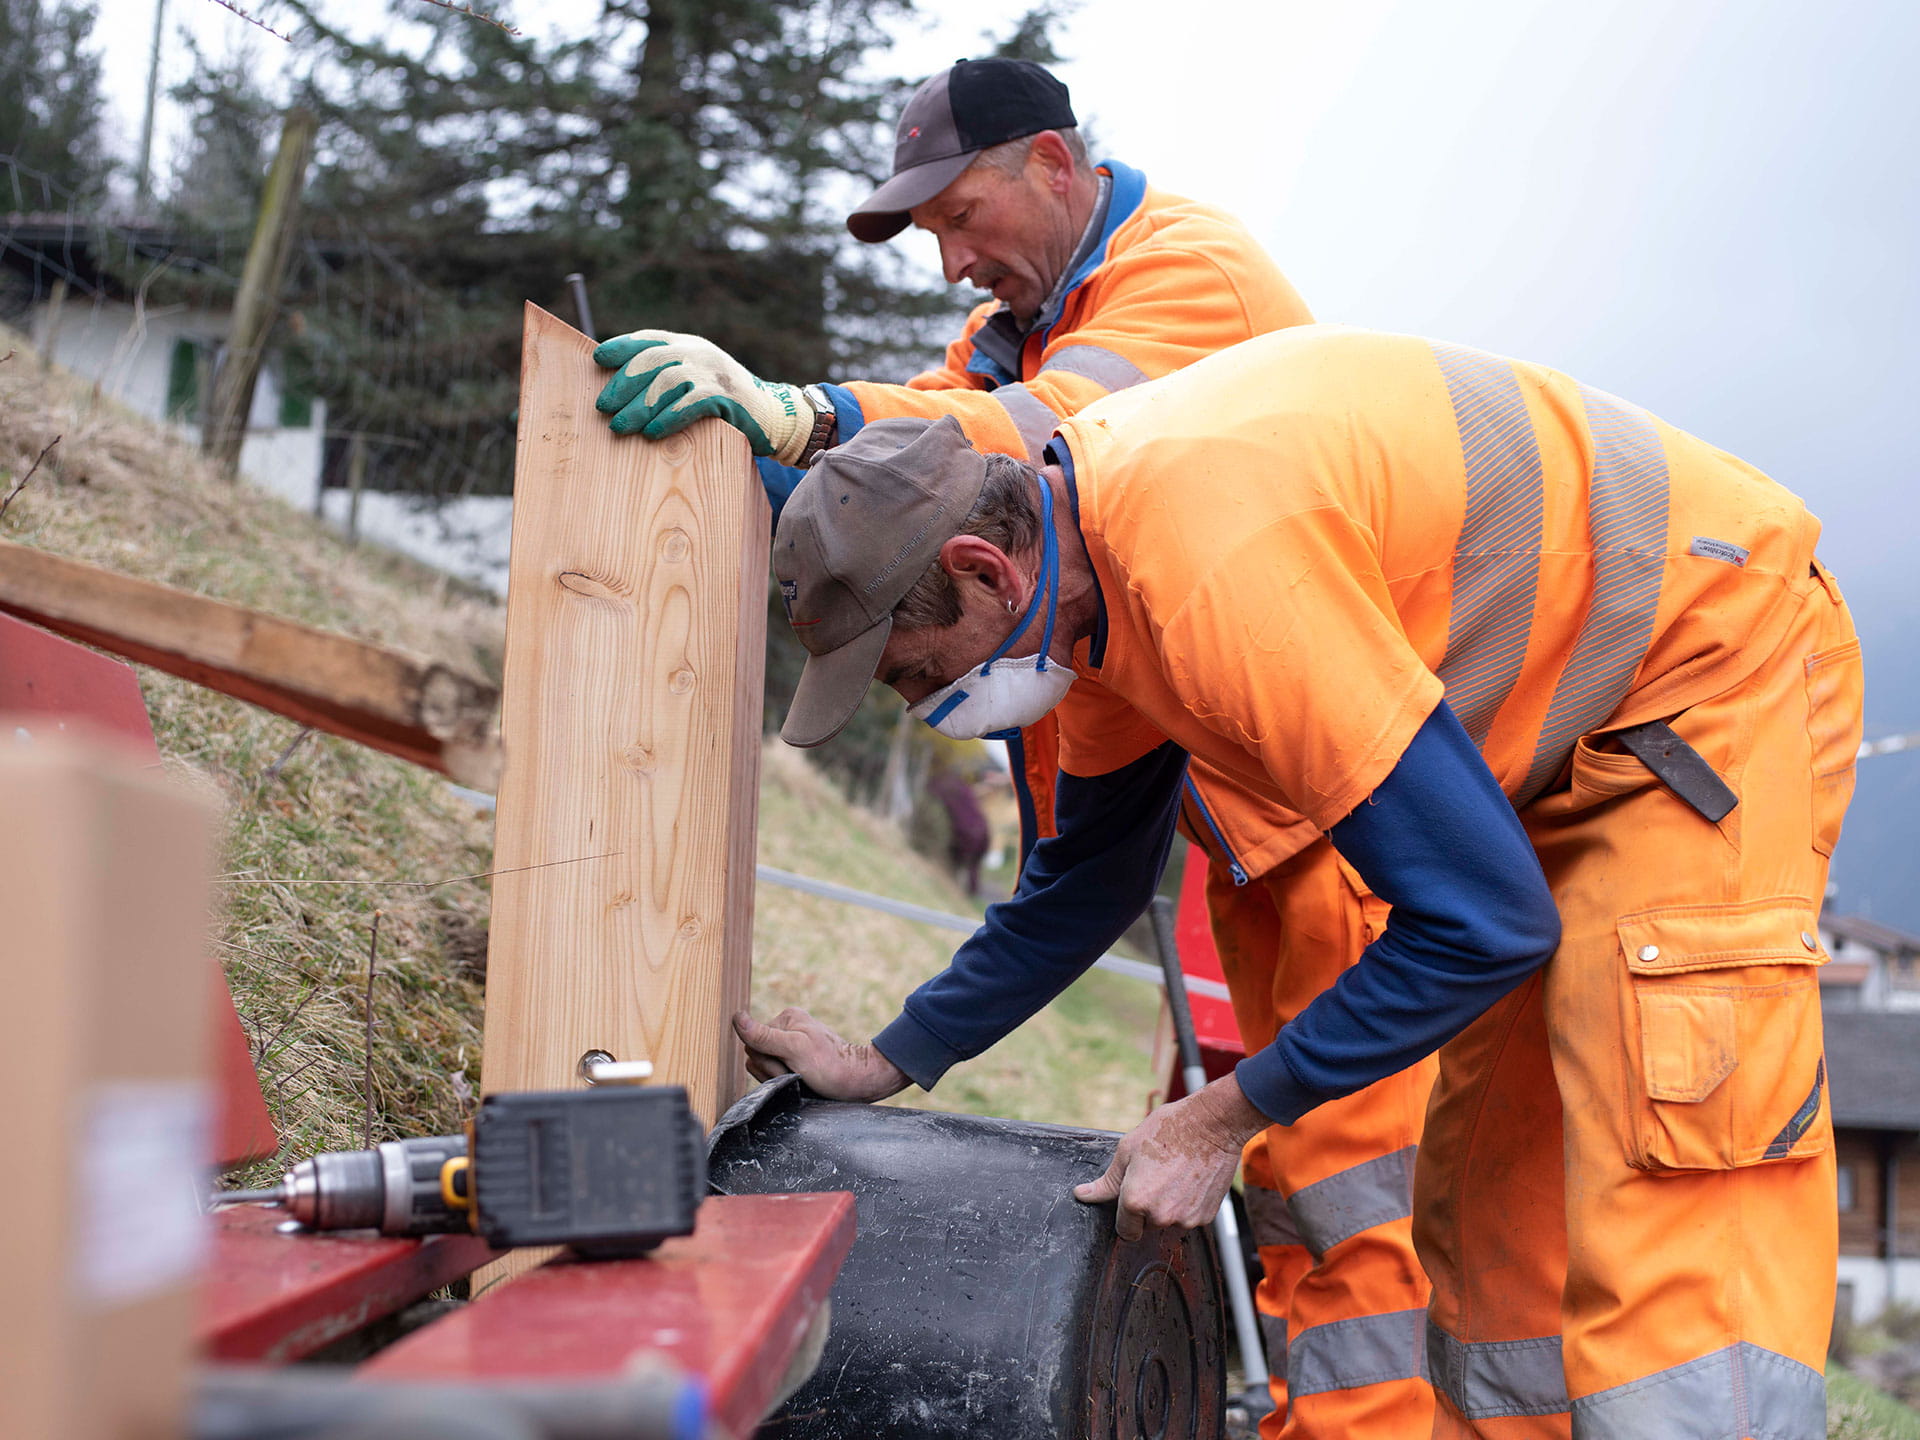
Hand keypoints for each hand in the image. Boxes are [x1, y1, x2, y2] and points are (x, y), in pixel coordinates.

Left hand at [593, 330, 817, 463]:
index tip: (598, 360)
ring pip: (668, 383)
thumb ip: (665, 377)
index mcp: (688, 346)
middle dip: (624, 383)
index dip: (622, 347)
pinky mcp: (725, 397)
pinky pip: (690, 405)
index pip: (649, 340)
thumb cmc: (723, 402)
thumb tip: (618, 391)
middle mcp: (699, 354)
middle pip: (653, 361)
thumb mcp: (694, 380)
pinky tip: (652, 433)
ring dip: (640, 406)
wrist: (770, 415)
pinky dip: (668, 419)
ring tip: (621, 426)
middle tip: (603, 406)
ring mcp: (713, 374)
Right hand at [731, 1007, 909, 1101]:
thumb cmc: (831, 1067)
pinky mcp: (795, 1062)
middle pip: (756, 1056)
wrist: (860, 1083)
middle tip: (798, 1074)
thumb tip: (736, 1017)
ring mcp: (790, 1047)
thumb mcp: (795, 1050)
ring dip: (779, 1079)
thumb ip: (765, 1036)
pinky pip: (775, 1075)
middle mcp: (786, 1030)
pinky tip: (802, 1083)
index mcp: (785, 1019)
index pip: (752, 1043)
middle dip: (774, 1072)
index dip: (767, 1063)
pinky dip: (785, 1083)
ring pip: (764, 1068)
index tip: (791, 1067)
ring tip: (802, 1078)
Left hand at [1073, 1074, 1269, 1240]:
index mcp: (1135, 1201)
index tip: (1133, 1198)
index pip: (1125, 1231)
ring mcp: (1185, 1219)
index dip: (1126, 1214)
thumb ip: (1106, 1182)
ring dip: (1169, 1206)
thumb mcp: (1127, 1151)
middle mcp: (1160, 1217)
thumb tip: (1082, 1195)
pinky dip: (1188, 1204)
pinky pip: (1189, 1218)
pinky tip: (1190, 1180)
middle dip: (1147, 1207)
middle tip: (1156, 1176)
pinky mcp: (1205, 1217)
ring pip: (1170, 1221)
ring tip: (1175, 1174)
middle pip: (1147, 1225)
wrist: (1212, 1125)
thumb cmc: (1168, 1131)